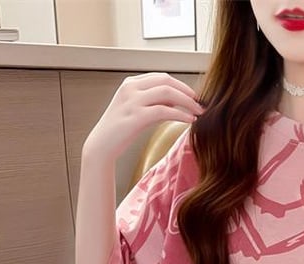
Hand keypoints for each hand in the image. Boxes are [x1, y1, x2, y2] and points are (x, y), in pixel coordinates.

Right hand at [83, 72, 203, 161]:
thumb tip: (177, 102)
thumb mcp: (137, 110)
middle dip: (187, 91)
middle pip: (166, 81)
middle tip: (201, 103)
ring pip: (167, 93)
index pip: (161, 77)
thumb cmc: (121, 131)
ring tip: (199, 112)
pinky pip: (164, 110)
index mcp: (131, 83)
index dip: (181, 85)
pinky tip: (190, 120)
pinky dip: (180, 114)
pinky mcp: (136, 116)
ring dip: (187, 102)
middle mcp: (131, 88)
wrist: (102, 145)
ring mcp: (132, 101)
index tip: (194, 96)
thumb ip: (154, 102)